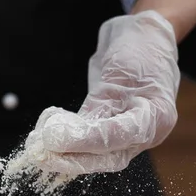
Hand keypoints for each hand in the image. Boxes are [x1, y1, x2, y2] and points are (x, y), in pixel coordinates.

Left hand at [29, 11, 179, 175]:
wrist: (146, 36)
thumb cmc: (139, 49)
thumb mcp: (119, 73)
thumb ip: (99, 104)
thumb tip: (71, 132)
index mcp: (157, 115)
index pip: (119, 136)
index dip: (85, 141)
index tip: (55, 140)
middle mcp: (146, 131)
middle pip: (108, 157)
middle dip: (73, 159)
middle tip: (42, 157)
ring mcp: (130, 134)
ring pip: (98, 155)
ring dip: (67, 155)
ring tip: (39, 151)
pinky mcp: (112, 129)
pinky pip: (90, 142)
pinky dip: (70, 142)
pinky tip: (49, 139)